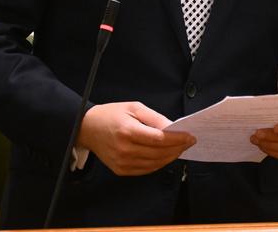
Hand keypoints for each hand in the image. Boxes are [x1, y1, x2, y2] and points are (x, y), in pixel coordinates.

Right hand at [78, 101, 195, 175]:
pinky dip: (159, 163)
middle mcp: (125, 149)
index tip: (190, 136)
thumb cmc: (111, 115)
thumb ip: (154, 118)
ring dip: (170, 157)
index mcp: (128, 131)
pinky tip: (165, 155)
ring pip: (155, 164)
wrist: (87, 128)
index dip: (177, 139)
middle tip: (189, 142)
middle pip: (159, 153)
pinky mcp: (121, 170)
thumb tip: (173, 126)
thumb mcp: (134, 107)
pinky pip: (146, 169)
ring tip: (180, 148)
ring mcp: (122, 162)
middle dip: (177, 148)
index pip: (159, 139)